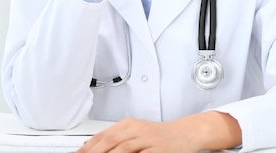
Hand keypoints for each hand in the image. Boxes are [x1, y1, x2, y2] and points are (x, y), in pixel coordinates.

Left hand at [76, 112, 241, 152]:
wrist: (187, 132)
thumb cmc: (161, 135)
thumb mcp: (137, 132)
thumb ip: (118, 138)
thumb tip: (92, 146)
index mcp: (129, 124)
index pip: (103, 135)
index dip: (88, 147)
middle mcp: (137, 130)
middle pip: (110, 142)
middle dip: (94, 152)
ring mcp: (149, 140)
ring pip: (123, 149)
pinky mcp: (160, 150)